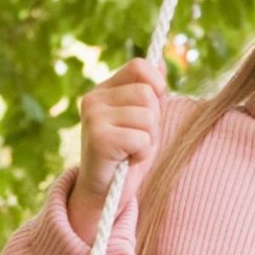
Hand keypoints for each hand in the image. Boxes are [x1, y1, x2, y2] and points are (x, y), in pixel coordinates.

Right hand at [72, 56, 166, 240]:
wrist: (105, 194)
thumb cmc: (127, 156)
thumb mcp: (144, 120)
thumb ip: (152, 93)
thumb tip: (161, 60)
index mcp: (103, 90)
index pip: (140, 66)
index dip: (156, 86)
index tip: (153, 108)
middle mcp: (93, 99)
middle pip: (148, 93)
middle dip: (154, 120)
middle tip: (137, 139)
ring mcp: (93, 117)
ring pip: (148, 116)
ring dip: (149, 139)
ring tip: (131, 150)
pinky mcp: (98, 137)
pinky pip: (142, 137)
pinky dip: (142, 153)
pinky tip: (126, 160)